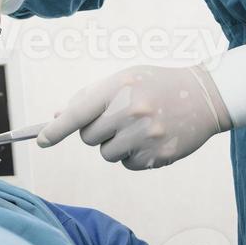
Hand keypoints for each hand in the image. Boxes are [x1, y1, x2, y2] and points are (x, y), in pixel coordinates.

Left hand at [36, 64, 229, 170]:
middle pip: (88, 138)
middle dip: (95, 131)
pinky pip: (128, 164)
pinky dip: (133, 155)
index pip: (78, 113)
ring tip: (137, 128)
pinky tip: (150, 139)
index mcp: (119, 88)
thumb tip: (58, 118)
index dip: (56, 130)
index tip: (42, 141)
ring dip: (114, 145)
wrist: (204, 97)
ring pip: (106, 154)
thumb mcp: (124, 79)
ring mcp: (146, 136)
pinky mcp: (158, 156)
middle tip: (117, 119)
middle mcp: (132, 112)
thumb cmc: (157, 85)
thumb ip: (90, 97)